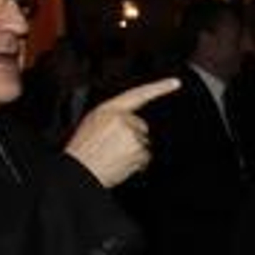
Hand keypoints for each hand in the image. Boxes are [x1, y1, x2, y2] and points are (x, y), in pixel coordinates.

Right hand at [62, 77, 179, 186]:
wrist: (79, 171)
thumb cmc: (82, 151)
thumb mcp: (92, 123)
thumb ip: (112, 118)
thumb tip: (129, 121)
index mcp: (108, 109)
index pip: (138, 94)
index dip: (159, 87)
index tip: (175, 83)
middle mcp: (121, 119)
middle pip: (142, 127)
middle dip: (133, 138)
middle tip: (114, 149)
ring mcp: (131, 134)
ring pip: (144, 144)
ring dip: (134, 152)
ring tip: (114, 157)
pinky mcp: (138, 149)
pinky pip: (145, 157)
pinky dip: (137, 163)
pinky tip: (121, 164)